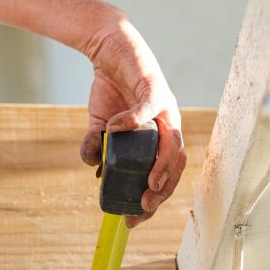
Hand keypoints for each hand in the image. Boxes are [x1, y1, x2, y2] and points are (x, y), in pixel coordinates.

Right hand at [0, 0, 185, 226]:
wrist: (108, 50)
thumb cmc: (112, 88)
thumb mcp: (101, 123)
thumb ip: (98, 146)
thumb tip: (92, 168)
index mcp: (160, 137)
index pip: (166, 174)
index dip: (154, 199)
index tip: (135, 220)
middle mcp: (168, 124)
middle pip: (177, 164)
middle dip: (163, 190)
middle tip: (144, 207)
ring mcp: (163, 106)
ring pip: (174, 142)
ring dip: (163, 166)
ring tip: (147, 184)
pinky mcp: (152, 86)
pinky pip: (148, 107)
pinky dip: (132, 121)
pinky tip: (115, 131)